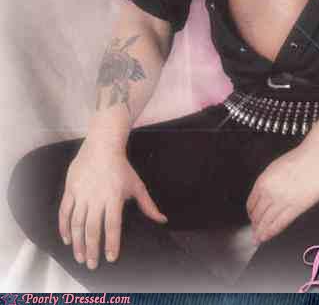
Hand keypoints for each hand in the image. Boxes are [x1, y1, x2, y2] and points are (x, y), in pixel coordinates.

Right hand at [58, 138, 166, 268]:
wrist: (102, 145)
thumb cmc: (122, 167)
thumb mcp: (137, 185)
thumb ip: (148, 205)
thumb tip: (162, 219)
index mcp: (114, 197)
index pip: (112, 225)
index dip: (111, 243)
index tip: (111, 258)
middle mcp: (97, 197)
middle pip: (93, 228)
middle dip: (92, 249)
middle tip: (92, 264)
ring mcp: (82, 193)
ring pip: (77, 223)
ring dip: (77, 242)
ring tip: (79, 257)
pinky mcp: (71, 189)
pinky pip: (65, 212)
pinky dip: (64, 227)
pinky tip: (67, 239)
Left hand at [246, 144, 318, 243]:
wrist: (315, 158)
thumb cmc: (299, 159)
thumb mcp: (276, 168)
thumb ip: (268, 182)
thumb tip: (264, 194)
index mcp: (263, 181)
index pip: (251, 203)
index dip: (251, 213)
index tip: (251, 217)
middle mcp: (270, 192)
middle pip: (257, 214)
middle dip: (255, 224)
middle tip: (254, 231)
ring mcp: (282, 201)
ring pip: (267, 221)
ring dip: (261, 231)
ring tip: (259, 237)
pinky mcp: (296, 208)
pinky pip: (280, 223)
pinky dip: (272, 231)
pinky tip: (268, 236)